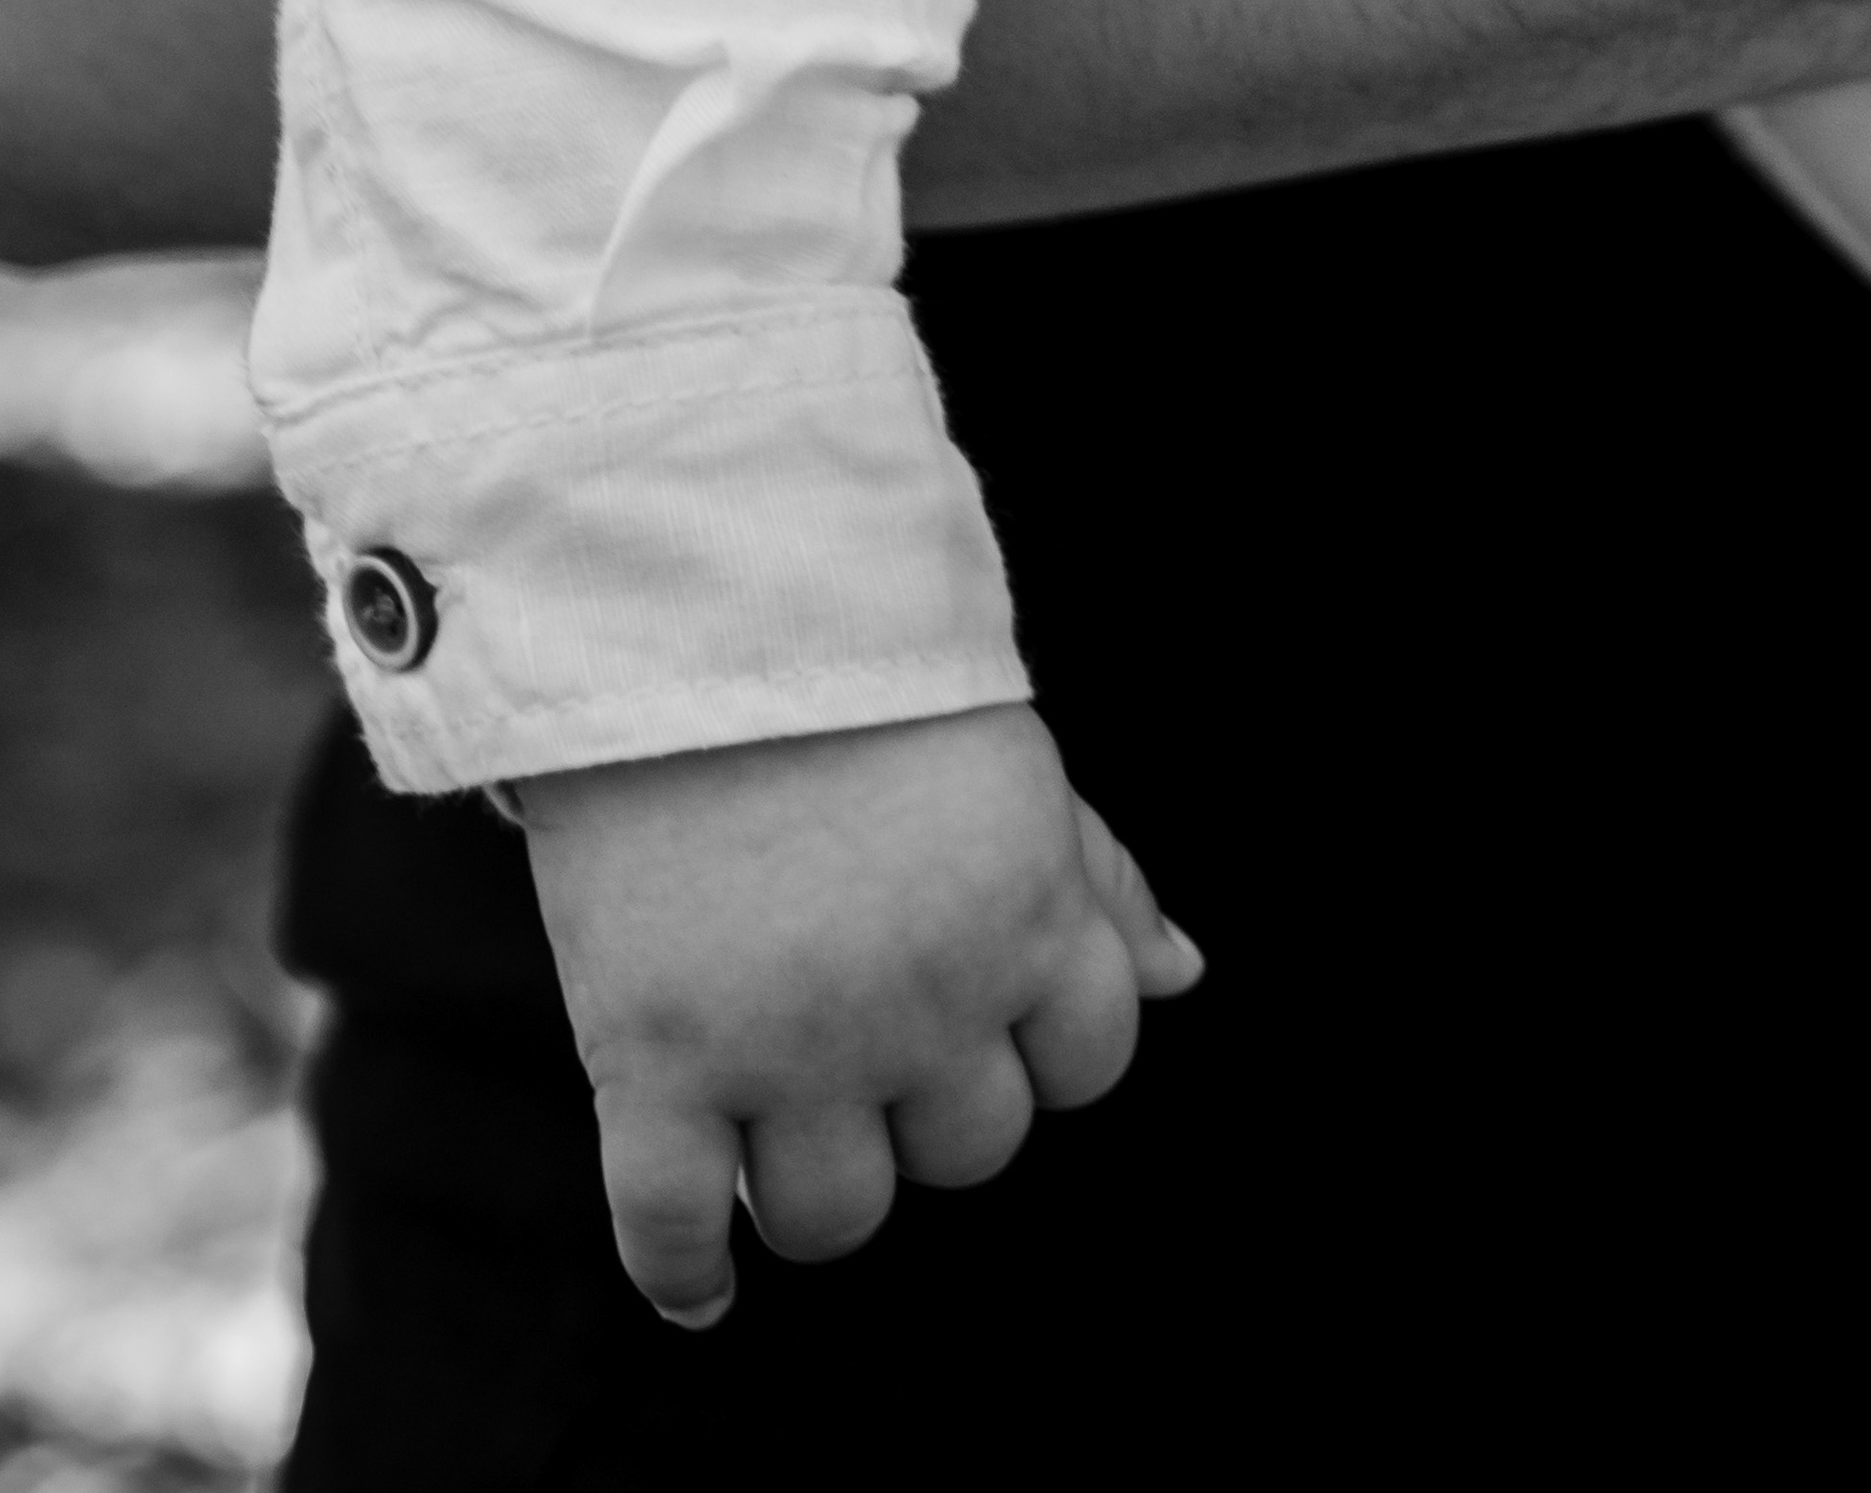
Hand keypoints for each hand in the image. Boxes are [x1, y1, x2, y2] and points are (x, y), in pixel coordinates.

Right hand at [519, 701, 1201, 1325]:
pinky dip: (686, 1271)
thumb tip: (1184, 977)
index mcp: (1023, 917)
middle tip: (859, 1032)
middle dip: (927, 1105)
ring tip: (779, 1125)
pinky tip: (702, 1284)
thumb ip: (1100, 880)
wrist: (689, 617)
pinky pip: (672, 1227)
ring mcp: (788, 1043)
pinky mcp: (656, 1061)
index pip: (1087, 1063)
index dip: (1036, 1042)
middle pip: (970, 1149)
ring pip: (837, 1214)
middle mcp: (923, 998)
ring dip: (818, 1185)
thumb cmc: (860, 686)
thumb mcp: (1011, 767)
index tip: (974, 1006)